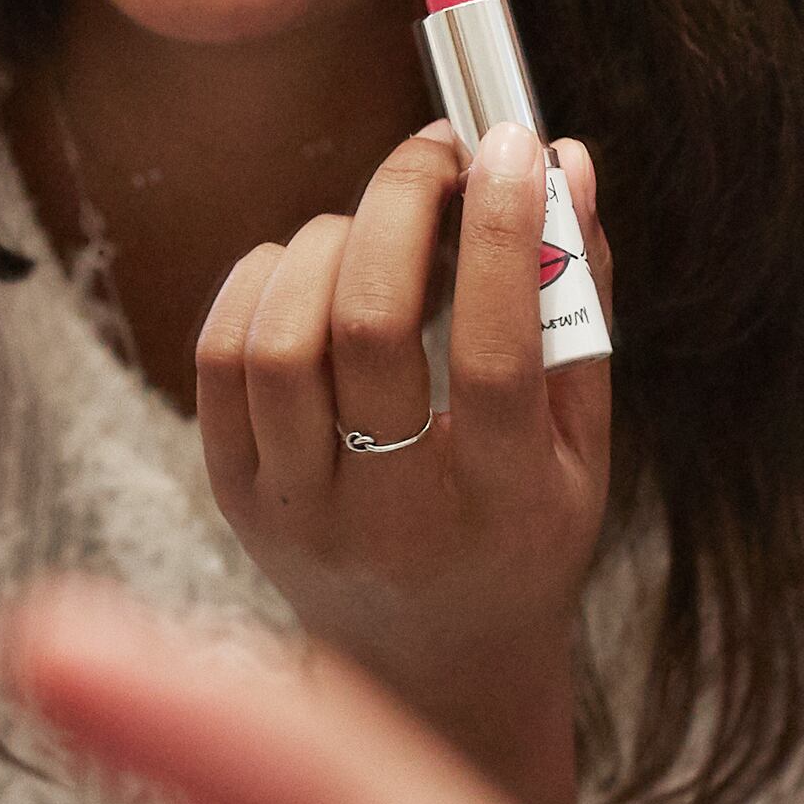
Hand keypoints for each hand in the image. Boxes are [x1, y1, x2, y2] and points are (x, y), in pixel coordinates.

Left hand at [192, 124, 610, 801]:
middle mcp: (391, 518)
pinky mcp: (234, 497)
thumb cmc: (521, 530)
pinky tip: (310, 265)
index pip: (496, 353)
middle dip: (401, 204)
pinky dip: (260, 282)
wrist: (428, 662)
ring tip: (378, 224)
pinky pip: (220, 360)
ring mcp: (298, 513)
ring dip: (331, 240)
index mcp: (502, 507)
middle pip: (368, 328)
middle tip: (436, 150)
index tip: (512, 141)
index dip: (502, 233)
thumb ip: (581, 303)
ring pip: (281, 338)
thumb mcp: (583, 440)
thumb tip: (563, 162)